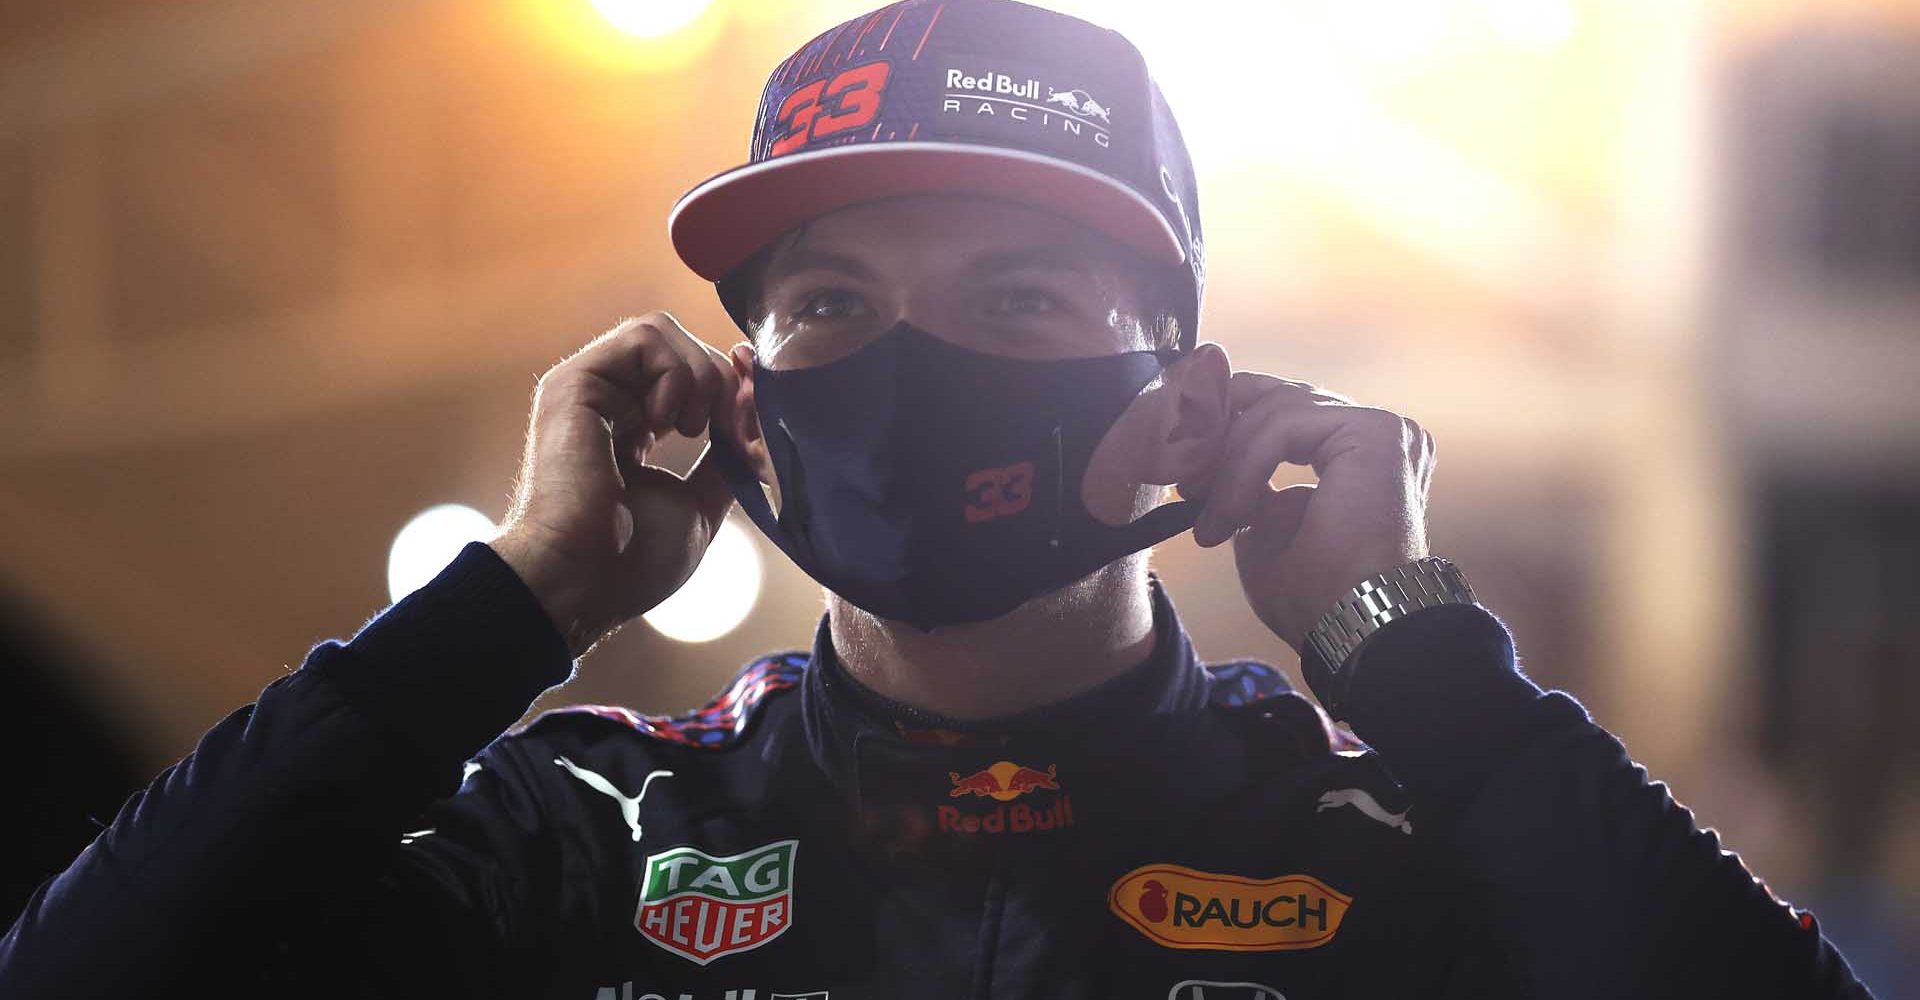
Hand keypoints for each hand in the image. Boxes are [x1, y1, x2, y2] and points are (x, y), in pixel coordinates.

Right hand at [489, 312, 740, 655]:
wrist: (586, 581)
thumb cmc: (633, 560)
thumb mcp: (700, 503)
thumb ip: (725, 459)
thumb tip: (753, 410)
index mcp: (632, 427)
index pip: (688, 374)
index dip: (730, 380)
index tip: (753, 406)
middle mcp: (608, 401)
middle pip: (680, 345)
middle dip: (722, 380)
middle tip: (727, 431)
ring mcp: (590, 387)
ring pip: (662, 330)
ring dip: (699, 374)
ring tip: (691, 429)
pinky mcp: (576, 380)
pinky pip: (643, 336)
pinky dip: (675, 373)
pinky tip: (666, 424)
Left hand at [1178, 373, 1434, 653]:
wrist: (1354, 630)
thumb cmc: (1317, 598)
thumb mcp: (1265, 529)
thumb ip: (1249, 487)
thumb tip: (1211, 463)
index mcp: (1361, 450)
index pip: (1282, 412)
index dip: (1228, 435)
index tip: (1188, 482)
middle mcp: (1378, 431)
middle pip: (1277, 399)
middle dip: (1221, 438)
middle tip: (1185, 484)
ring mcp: (1381, 427)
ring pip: (1274, 411)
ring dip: (1227, 463)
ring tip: (1207, 514)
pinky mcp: (1374, 431)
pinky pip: (1283, 425)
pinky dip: (1244, 468)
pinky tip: (1231, 514)